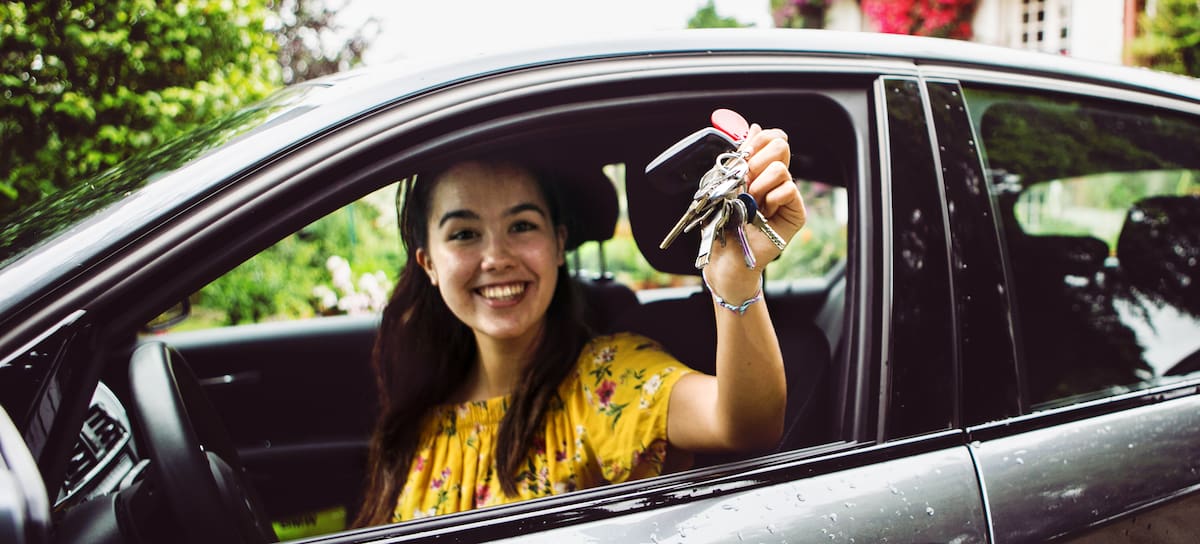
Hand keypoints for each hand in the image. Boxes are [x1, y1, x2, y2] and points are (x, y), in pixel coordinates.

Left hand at [706, 123, 806, 298]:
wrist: (726, 255)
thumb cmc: (723, 222)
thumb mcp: (726, 183)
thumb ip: (741, 155)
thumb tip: (754, 127)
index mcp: (760, 168)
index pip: (772, 137)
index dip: (759, 140)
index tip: (744, 155)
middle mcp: (776, 179)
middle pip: (780, 145)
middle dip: (756, 162)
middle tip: (745, 183)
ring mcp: (787, 195)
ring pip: (781, 168)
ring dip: (759, 185)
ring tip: (751, 203)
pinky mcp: (796, 212)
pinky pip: (789, 189)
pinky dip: (772, 198)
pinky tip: (763, 212)